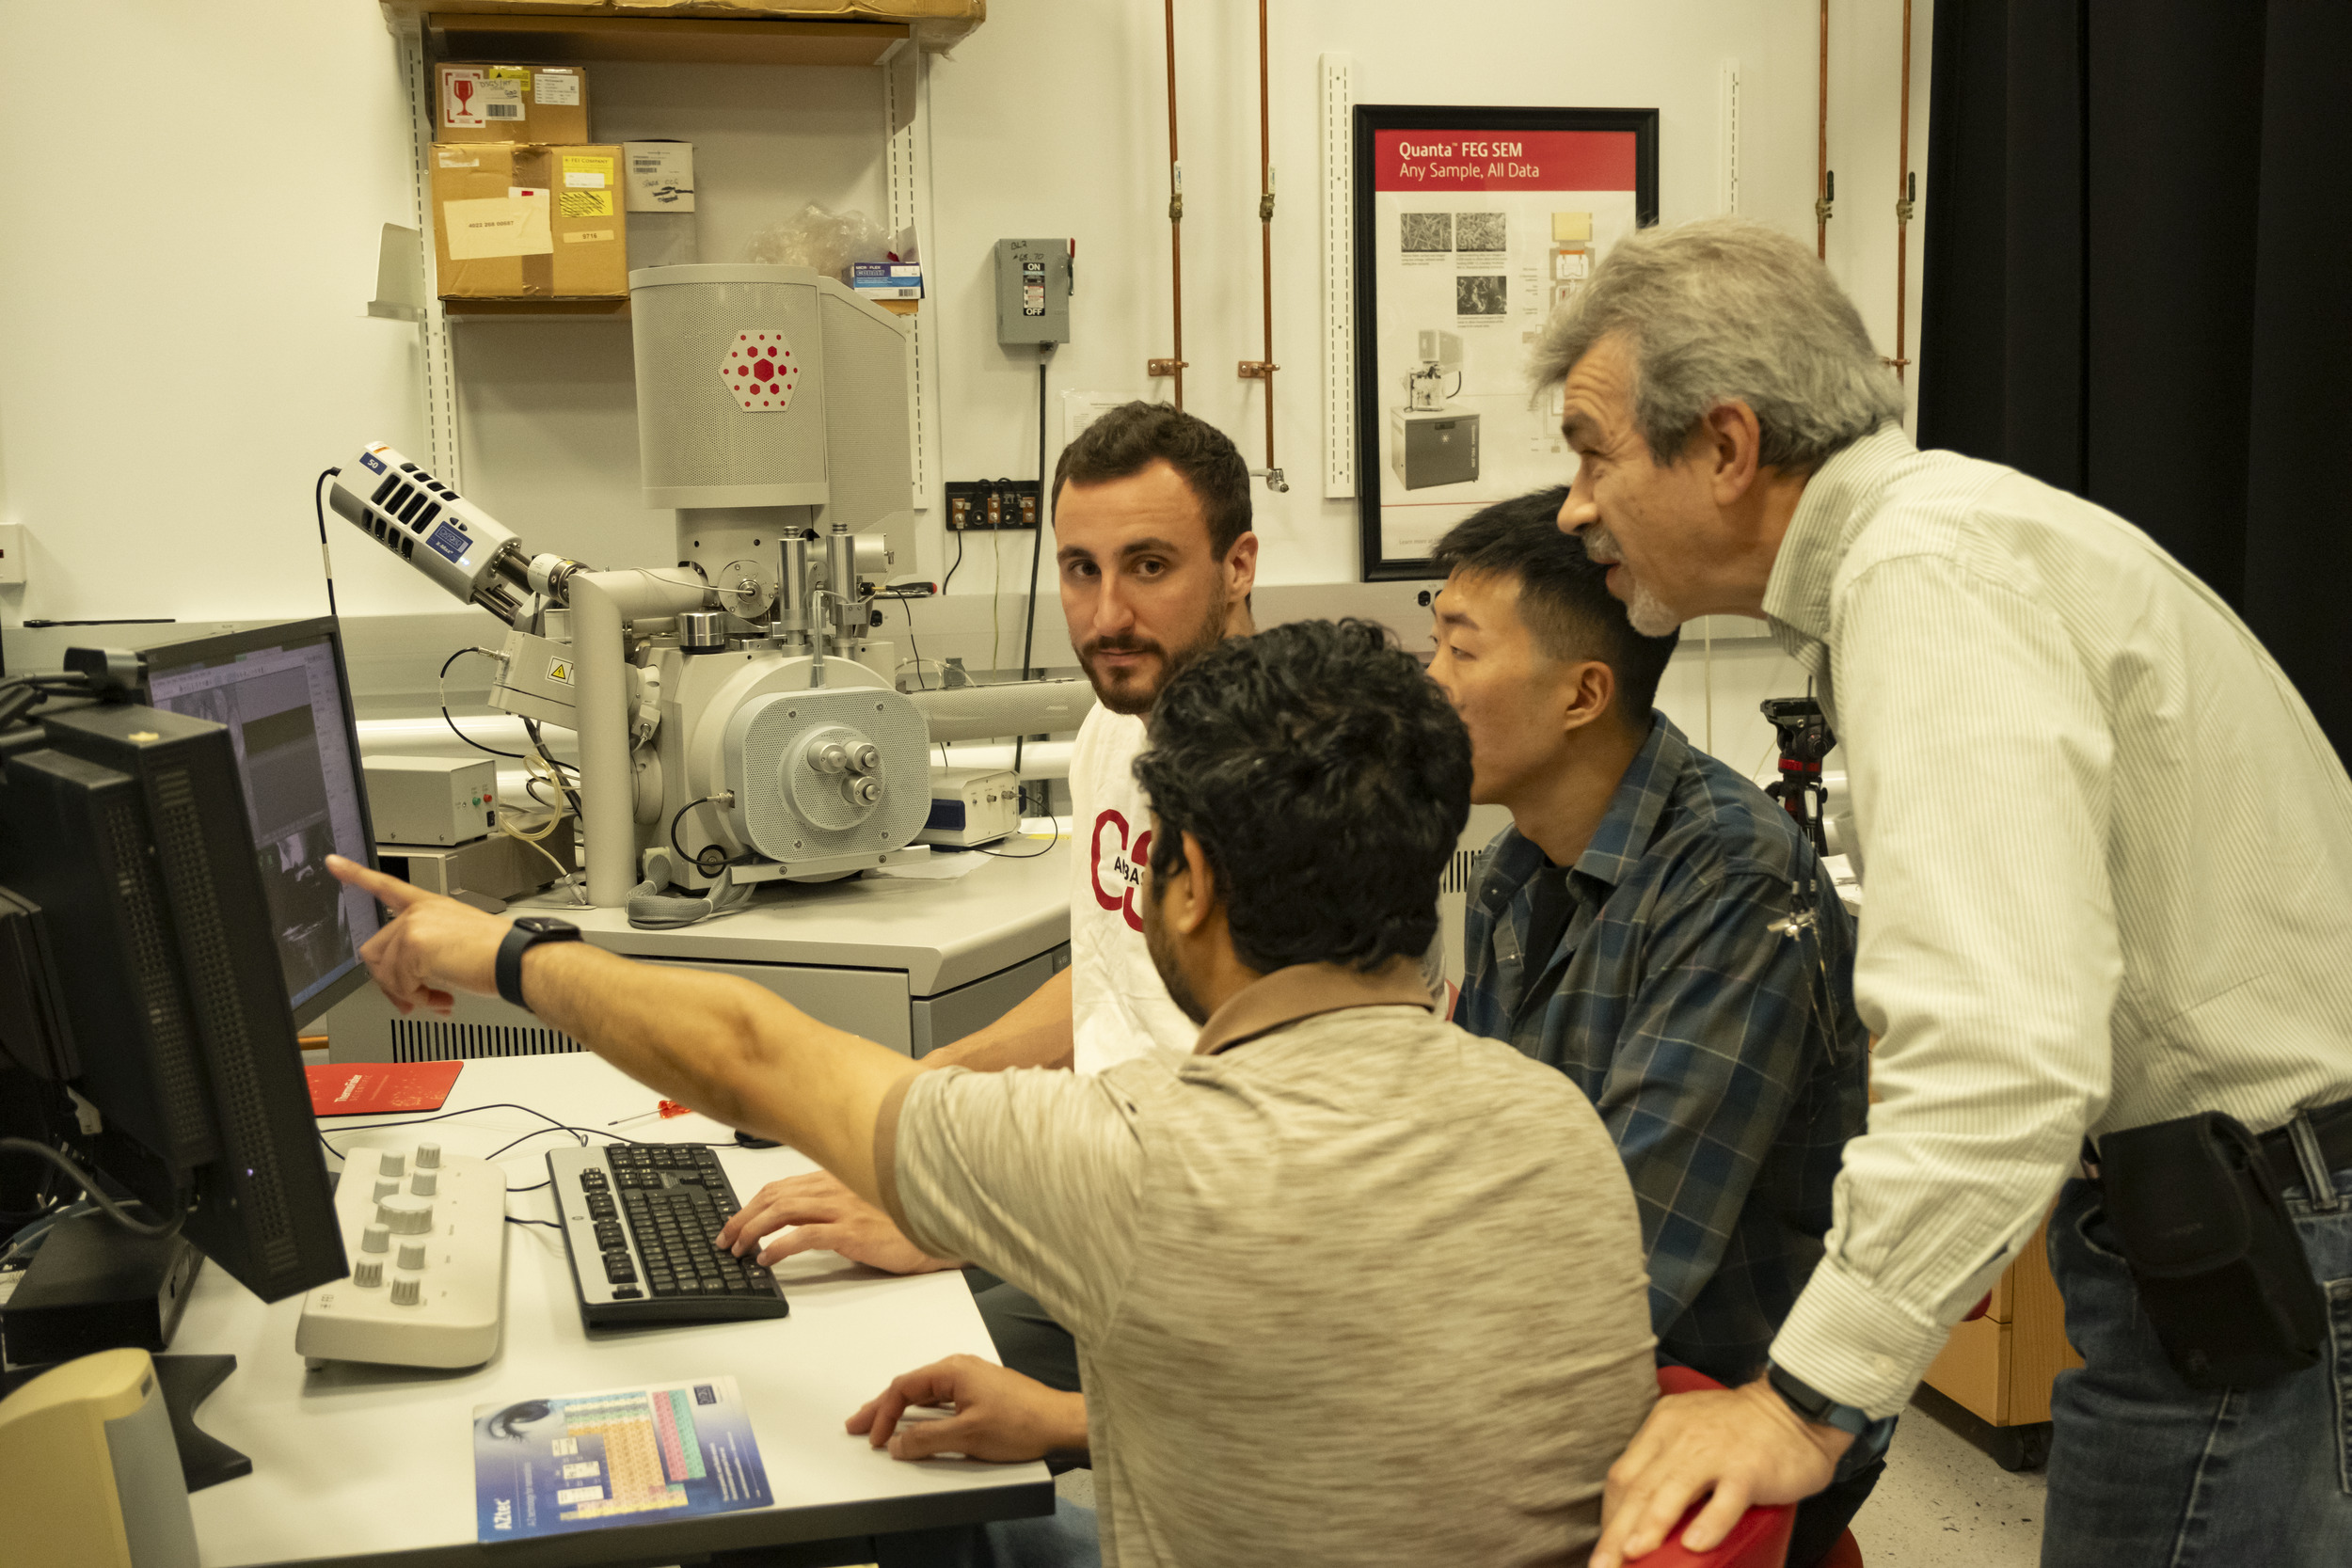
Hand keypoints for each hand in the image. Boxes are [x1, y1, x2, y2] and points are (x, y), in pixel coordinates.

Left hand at [327, 855, 507, 1015]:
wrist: (514, 961)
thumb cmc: (497, 955)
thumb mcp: (456, 945)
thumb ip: (424, 957)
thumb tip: (405, 988)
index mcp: (429, 905)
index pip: (386, 885)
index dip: (355, 874)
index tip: (334, 862)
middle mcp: (419, 912)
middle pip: (375, 951)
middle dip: (391, 982)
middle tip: (413, 999)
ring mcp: (414, 926)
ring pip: (384, 971)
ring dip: (408, 993)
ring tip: (435, 998)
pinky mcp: (413, 945)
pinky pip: (398, 983)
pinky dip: (418, 998)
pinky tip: (441, 997)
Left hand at [714, 1169, 961, 1272]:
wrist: (936, 1228)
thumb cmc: (901, 1219)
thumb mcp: (861, 1202)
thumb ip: (831, 1202)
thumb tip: (794, 1219)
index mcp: (835, 1177)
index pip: (780, 1185)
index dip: (750, 1203)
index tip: (734, 1221)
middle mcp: (835, 1186)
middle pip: (773, 1196)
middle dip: (742, 1218)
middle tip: (726, 1239)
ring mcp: (843, 1207)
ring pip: (782, 1212)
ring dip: (752, 1231)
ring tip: (740, 1250)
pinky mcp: (851, 1230)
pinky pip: (803, 1236)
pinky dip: (778, 1246)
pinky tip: (767, 1259)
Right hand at [847, 1354, 1086, 1461]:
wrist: (1060, 1423)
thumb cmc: (1021, 1423)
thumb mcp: (967, 1435)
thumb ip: (926, 1439)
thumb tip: (896, 1443)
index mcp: (953, 1370)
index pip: (904, 1386)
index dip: (884, 1413)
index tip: (875, 1438)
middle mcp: (959, 1368)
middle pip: (910, 1386)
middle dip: (882, 1407)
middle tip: (856, 1425)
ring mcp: (971, 1380)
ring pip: (925, 1393)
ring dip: (900, 1409)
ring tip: (878, 1424)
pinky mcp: (980, 1393)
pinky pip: (940, 1399)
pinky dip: (921, 1411)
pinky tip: (914, 1422)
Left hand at [1590, 1380, 1848, 1567]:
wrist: (1797, 1405)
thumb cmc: (1742, 1429)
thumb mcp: (1692, 1432)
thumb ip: (1667, 1464)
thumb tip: (1641, 1516)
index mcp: (1663, 1427)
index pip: (1623, 1475)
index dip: (1610, 1515)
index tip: (1605, 1547)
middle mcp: (1682, 1437)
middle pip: (1639, 1488)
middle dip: (1616, 1532)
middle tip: (1602, 1565)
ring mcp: (1716, 1451)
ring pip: (1673, 1490)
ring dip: (1649, 1526)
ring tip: (1633, 1554)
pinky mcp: (1749, 1468)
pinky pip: (1726, 1500)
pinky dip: (1709, 1523)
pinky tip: (1694, 1545)